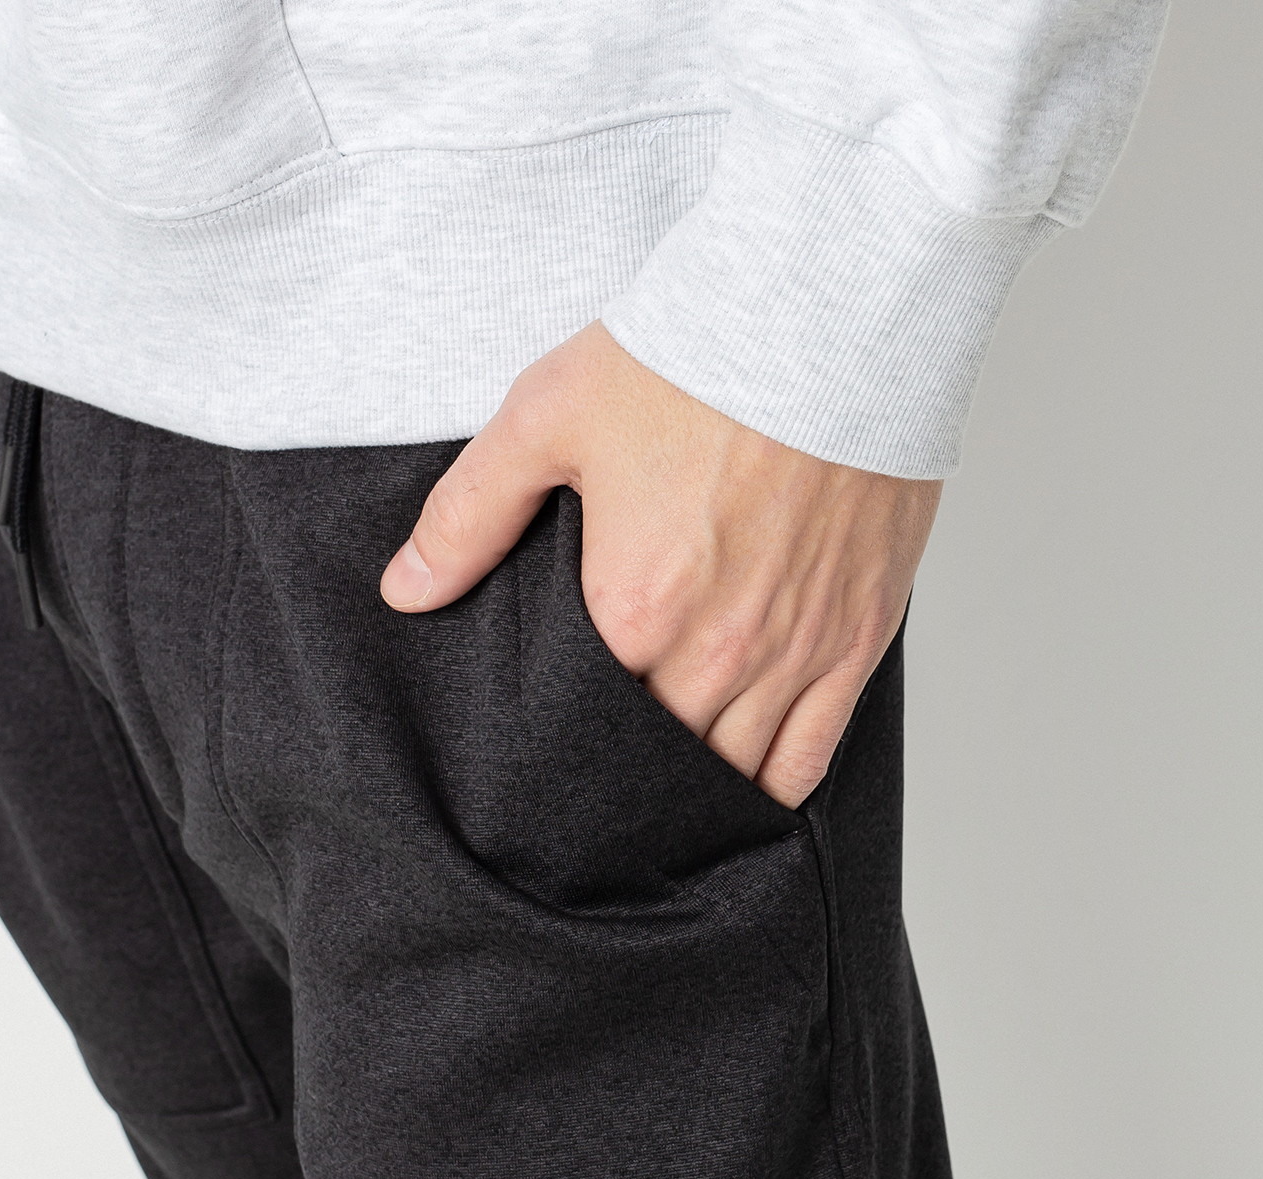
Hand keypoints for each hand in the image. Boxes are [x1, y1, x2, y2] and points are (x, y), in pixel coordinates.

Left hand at [381, 323, 940, 807]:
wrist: (829, 308)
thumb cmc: (693, 355)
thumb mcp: (548, 419)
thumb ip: (469, 516)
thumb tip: (406, 591)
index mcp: (633, 615)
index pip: (586, 729)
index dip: (566, 743)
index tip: (552, 749)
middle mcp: (716, 655)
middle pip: (662, 762)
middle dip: (630, 774)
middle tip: (604, 774)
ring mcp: (794, 655)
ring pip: (736, 773)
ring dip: (699, 784)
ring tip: (667, 786)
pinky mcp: (856, 640)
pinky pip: (812, 757)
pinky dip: (776, 785)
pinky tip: (749, 787)